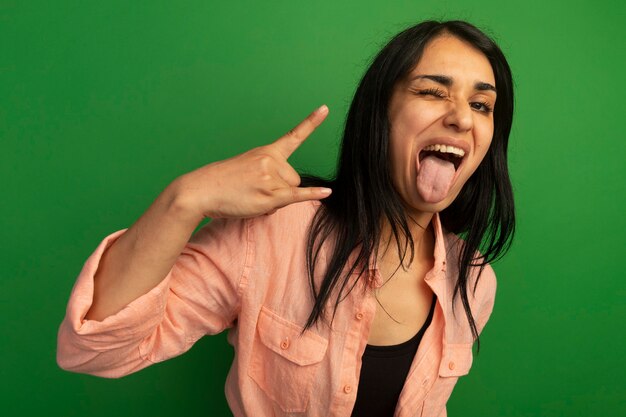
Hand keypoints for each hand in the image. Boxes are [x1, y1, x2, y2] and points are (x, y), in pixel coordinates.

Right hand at [176, 105, 331, 219]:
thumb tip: (282, 194)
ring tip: (252, 199)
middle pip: (294, 180)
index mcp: (266, 152)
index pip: (293, 136)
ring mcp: (270, 177)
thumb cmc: (221, 183)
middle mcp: (271, 160)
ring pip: (290, 193)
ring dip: (276, 201)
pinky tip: (327, 192)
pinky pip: (297, 196)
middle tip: (254, 192)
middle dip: (280, 190)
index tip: (325, 108)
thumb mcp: (246, 169)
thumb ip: (267, 174)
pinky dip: (313, 195)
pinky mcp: (269, 195)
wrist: (201, 190)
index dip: (311, 123)